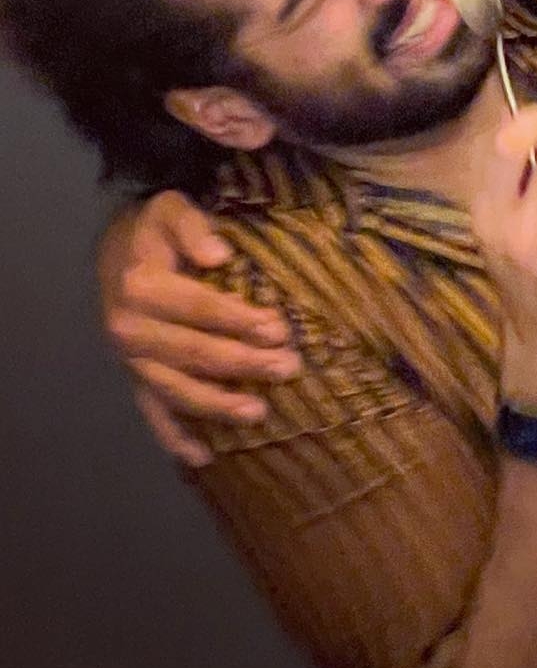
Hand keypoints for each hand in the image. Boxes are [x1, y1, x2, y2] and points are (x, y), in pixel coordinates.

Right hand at [99, 191, 300, 465]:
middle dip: (244, 363)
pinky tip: (201, 458)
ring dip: (217, 405)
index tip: (279, 328)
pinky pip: (151, 412)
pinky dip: (173, 437)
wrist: (117, 250)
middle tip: (289, 367)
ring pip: (176, 388)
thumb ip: (193, 227)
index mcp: (141, 286)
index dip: (240, 320)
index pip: (200, 308)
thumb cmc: (155, 230)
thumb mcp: (171, 209)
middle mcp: (130, 329)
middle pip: (194, 352)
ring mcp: (131, 359)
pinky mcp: (134, 378)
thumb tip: (218, 256)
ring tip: (259, 414)